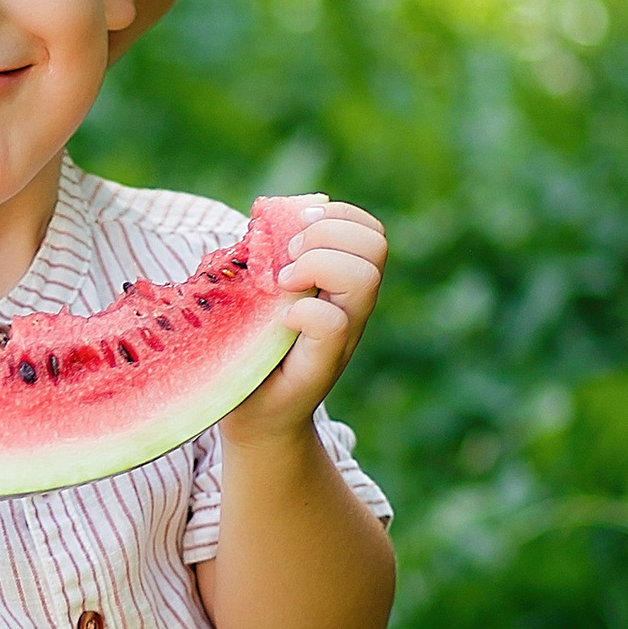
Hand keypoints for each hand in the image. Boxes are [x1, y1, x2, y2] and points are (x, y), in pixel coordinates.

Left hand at [226, 196, 385, 441]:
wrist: (253, 416)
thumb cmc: (252, 349)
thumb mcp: (259, 290)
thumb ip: (270, 254)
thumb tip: (269, 212)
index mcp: (343, 283)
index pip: (369, 230)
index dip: (337, 215)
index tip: (295, 228)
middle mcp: (353, 306)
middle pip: (376, 243)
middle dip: (325, 233)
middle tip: (288, 261)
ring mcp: (344, 335)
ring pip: (364, 276)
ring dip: (318, 265)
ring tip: (284, 284)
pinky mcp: (323, 364)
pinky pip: (331, 322)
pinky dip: (303, 312)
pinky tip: (281, 320)